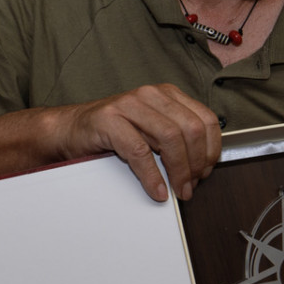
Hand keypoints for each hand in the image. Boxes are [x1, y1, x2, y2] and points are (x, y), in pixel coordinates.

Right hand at [59, 83, 221, 201]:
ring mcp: (129, 105)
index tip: (206, 171)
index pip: (205, 119)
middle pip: (191, 129)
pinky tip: (157, 189)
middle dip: (196, 164)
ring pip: (170, 138)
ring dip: (179, 171)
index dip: (211, 149)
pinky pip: (140, 152)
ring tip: (178, 189)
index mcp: (166, 95)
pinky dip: (152, 176)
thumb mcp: (151, 130)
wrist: (72, 130)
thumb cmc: (113, 132)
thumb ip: (176, 139)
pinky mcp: (109, 120)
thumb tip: (202, 166)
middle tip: (190, 185)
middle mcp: (150, 95)